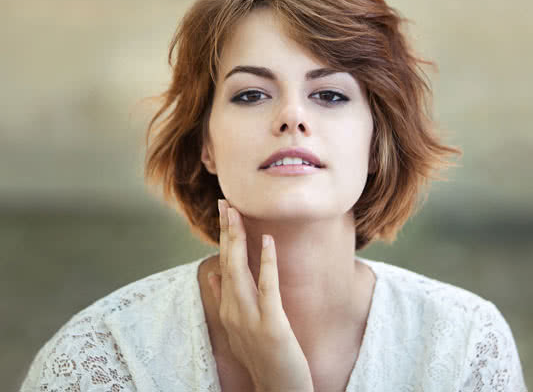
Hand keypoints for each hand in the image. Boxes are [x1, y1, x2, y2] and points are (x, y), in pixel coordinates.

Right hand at [207, 199, 313, 391]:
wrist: (277, 390)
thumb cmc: (262, 357)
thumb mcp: (238, 328)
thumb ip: (225, 300)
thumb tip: (212, 275)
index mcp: (228, 308)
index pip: (223, 265)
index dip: (222, 238)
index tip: (224, 212)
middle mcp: (233, 310)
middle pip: (227, 262)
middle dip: (226, 230)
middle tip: (226, 202)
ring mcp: (249, 318)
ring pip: (240, 270)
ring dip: (238, 239)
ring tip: (237, 213)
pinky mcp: (270, 325)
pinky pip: (267, 288)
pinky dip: (266, 262)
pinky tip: (268, 240)